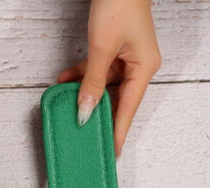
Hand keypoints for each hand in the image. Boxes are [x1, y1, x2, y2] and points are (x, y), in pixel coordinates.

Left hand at [57, 0, 161, 156]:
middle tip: (85, 133)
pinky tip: (65, 81)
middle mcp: (137, 67)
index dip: (118, 131)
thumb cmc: (118, 4)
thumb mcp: (102, 49)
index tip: (112, 151)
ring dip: (83, 92)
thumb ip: (92, 83)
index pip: (128, 109)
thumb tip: (84, 111)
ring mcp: (125, 60)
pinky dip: (81, 76)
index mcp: (143, 69)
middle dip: (97, 113)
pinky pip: (96, 71)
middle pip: (116, 100)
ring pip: (102, 86)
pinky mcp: (113, 52)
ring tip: (67, 105)